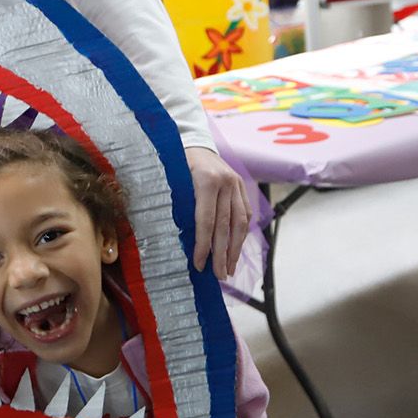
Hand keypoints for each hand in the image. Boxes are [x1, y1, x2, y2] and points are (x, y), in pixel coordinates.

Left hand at [185, 147, 248, 279]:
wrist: (194, 141)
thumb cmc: (176, 164)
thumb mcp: (172, 180)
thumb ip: (178, 205)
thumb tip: (177, 240)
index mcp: (206, 180)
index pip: (206, 220)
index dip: (204, 245)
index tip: (199, 265)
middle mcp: (226, 182)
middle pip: (225, 225)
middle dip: (222, 254)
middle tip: (219, 275)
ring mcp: (237, 184)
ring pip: (240, 223)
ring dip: (235, 249)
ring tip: (229, 269)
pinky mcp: (242, 186)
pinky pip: (245, 215)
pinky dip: (240, 234)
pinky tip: (235, 250)